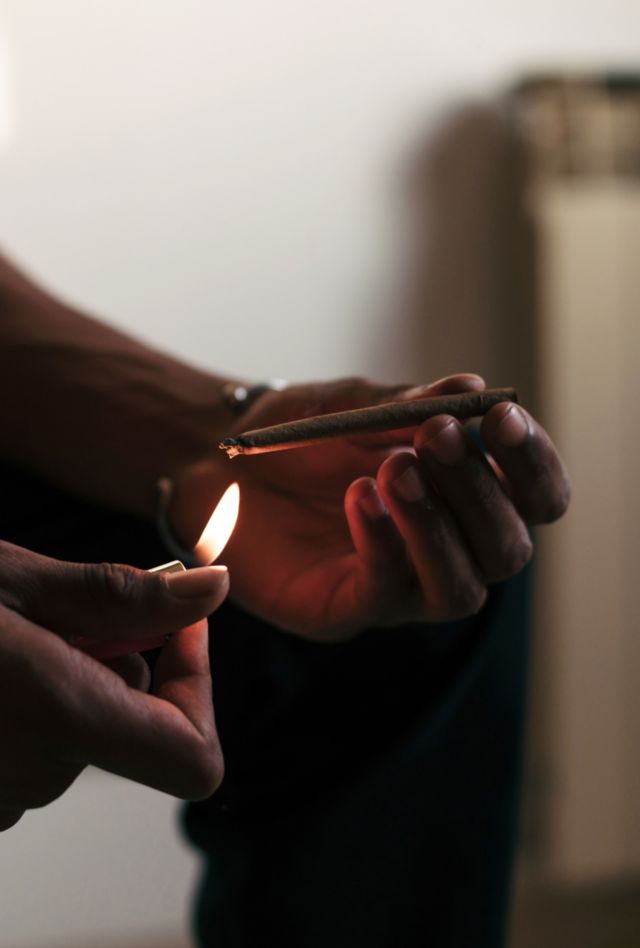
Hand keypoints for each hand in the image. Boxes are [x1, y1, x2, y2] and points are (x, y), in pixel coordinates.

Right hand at [0, 542, 228, 829]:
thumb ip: (122, 598)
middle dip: (113, 662)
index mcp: (58, 718)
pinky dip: (28, 712)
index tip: (175, 625)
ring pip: (76, 736)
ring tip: (12, 638)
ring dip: (66, 684)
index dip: (198, 685)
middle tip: (59, 611)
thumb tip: (214, 590)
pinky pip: (30, 756)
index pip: (192, 756)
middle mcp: (32, 778)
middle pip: (128, 725)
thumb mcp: (13, 581)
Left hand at [169, 374, 569, 640]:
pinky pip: (382, 592)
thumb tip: (477, 390)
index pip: (535, 498)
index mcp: (464, 497)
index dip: (532, 464)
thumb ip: (412, 406)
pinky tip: (359, 497)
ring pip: (460, 590)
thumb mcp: (357, 406)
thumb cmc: (301, 430)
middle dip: (480, 491)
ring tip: (395, 467)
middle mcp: (445, 548)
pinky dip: (382, 544)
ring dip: (438, 527)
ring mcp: (398, 586)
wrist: (216, 454)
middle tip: (437, 436)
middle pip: (506, 548)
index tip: (502, 418)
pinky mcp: (344, 608)